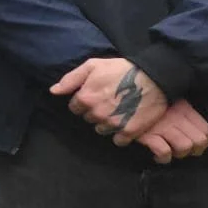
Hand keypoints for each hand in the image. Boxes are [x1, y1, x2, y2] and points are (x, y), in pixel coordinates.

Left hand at [51, 58, 167, 144]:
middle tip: (109, 101)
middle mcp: (96, 113)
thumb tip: (53, 91)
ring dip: (107, 123)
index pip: (75, 108)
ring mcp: (113, 124)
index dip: (84, 102)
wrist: (154, 77)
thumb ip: (71, 79)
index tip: (96, 96)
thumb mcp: (93, 66)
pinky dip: (121, 135)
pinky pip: (118, 141)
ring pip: (101, 130)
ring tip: (119, 110)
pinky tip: (127, 122)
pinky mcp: (129, 132)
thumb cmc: (121, 68)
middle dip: (95, 112)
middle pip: (88, 119)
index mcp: (85, 98)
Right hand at [135, 100, 207, 163]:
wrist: (120, 97)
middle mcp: (176, 117)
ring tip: (169, 152)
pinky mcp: (148, 135)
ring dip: (178, 154)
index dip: (204, 142)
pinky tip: (157, 156)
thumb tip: (190, 129)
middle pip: (199, 141)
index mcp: (183, 108)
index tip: (195, 146)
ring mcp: (163, 126)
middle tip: (182, 151)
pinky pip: (164, 151)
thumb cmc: (143, 100)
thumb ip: (179, 111)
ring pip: (184, 147)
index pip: (206, 130)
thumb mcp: (165, 100)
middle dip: (193, 150)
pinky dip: (163, 157)